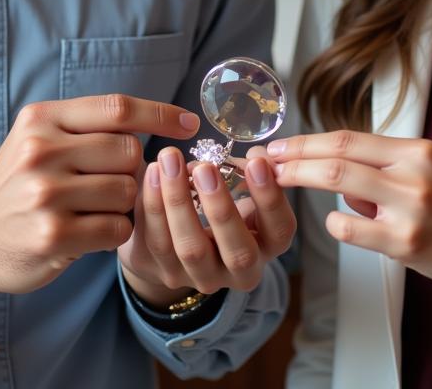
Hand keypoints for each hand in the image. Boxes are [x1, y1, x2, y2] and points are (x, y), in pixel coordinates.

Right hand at [0, 95, 200, 309]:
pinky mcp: (53, 236)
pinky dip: (113, 232)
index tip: (190, 124)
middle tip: (109, 182)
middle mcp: (42, 151)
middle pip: (130, 151)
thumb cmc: (19, 182)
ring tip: (91, 208)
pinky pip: (117, 229)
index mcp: (43, 118)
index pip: (117, 108)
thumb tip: (160, 121)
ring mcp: (46, 194)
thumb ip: (89, 126)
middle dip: (132, 169)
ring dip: (123, 204)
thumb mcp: (40, 138)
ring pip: (128, 192)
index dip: (161, 114)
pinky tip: (89, 231)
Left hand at [118, 145, 295, 306]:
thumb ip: (246, 170)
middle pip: (238, 253)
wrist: (175, 236)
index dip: (271, 198)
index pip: (280, 231)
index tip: (255, 162)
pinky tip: (152, 172)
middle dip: (221, 208)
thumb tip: (253, 154)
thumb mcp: (238, 187)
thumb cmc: (215, 199)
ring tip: (170, 160)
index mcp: (267, 244)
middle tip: (205, 168)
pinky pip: (158, 241)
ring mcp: (203, 277)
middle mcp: (241, 270)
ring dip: (178, 201)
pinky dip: (153, 204)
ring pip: (191, 248)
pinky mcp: (168, 273)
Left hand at [268, 130, 431, 296]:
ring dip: (304, 182)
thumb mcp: (429, 170)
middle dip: (294, 158)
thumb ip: (384, 168)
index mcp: (416, 150)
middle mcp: (412, 173)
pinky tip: (339, 223)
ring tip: (282, 184)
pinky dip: (337, 224)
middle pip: (337, 158)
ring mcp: (409, 208)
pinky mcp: (407, 243)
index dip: (308, 141)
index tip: (280, 144)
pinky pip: (353, 229)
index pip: (348, 138)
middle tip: (265, 161)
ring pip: (339, 187)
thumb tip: (338, 177)